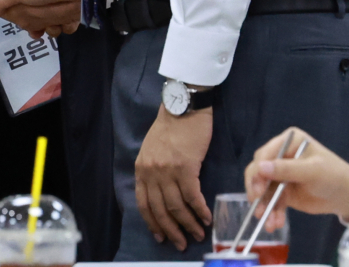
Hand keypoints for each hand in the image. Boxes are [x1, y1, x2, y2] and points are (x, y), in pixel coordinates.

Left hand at [135, 104, 213, 250]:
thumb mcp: (152, 148)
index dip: (153, 222)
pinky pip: (193, 197)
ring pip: (177, 207)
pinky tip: (206, 218)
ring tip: (197, 234)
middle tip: (181, 243)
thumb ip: (153, 169)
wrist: (184, 105)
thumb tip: (162, 191)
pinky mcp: (186, 168)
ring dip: (188, 224)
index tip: (161, 236)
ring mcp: (168, 171)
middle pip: (160, 210)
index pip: (143, 203)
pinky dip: (200, 210)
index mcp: (142, 168)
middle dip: (171, 230)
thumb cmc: (172, 124)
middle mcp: (152, 173)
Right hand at [244, 127, 348, 227]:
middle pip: (260, 171)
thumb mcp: (311, 171)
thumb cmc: (333, 175)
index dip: (258, 171)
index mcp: (288, 141)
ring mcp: (282, 175)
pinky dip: (272, 212)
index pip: (265, 154)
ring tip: (268, 222)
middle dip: (258, 190)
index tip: (257, 189)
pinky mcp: (284, 191)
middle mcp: (282, 156)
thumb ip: (286, 169)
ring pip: (264, 190)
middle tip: (258, 207)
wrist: (348, 196)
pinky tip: (275, 223)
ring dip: (265, 206)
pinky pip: (273, 201)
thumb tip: (259, 167)